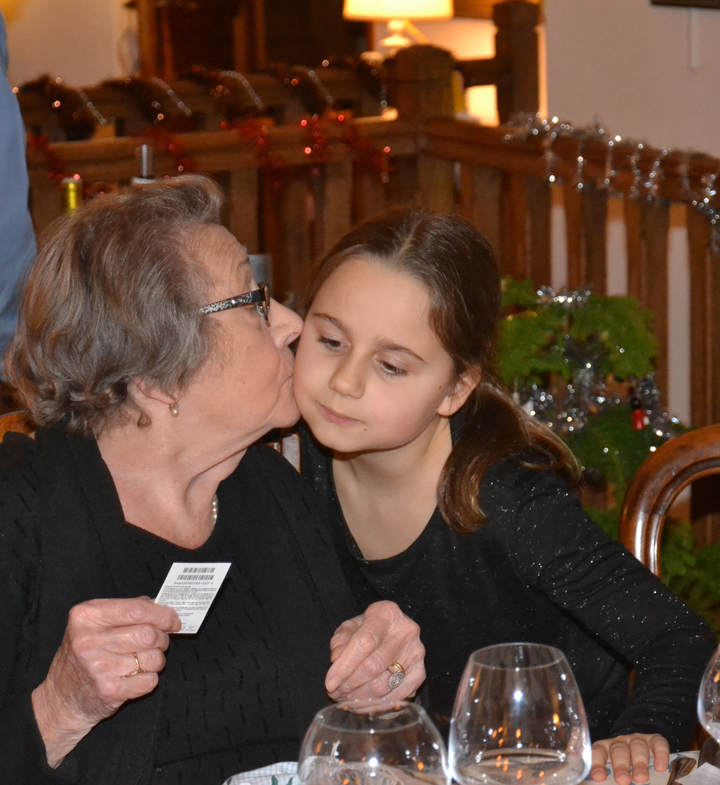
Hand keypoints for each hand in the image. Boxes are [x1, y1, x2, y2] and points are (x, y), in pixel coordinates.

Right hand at [31, 597, 180, 766]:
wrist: (61, 699)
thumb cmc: (84, 655)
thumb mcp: (94, 623)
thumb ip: (127, 609)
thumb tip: (161, 606)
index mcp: (86, 616)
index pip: (137, 610)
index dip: (162, 614)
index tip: (173, 620)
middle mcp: (89, 640)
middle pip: (149, 634)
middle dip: (161, 638)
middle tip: (158, 642)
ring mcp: (98, 667)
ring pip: (153, 657)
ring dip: (156, 660)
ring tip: (141, 661)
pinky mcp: (109, 691)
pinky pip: (150, 680)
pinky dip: (149, 679)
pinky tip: (134, 677)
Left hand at [324, 600, 424, 701]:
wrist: (394, 631)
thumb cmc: (369, 629)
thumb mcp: (351, 627)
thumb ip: (341, 640)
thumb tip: (337, 659)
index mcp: (386, 613)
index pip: (364, 642)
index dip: (345, 665)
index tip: (330, 682)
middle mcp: (405, 631)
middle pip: (373, 666)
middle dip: (350, 684)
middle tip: (335, 693)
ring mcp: (416, 653)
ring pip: (384, 685)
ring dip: (360, 697)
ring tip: (346, 699)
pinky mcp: (420, 673)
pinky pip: (396, 696)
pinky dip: (376, 705)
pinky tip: (363, 704)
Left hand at [590, 733, 669, 783]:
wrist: (642, 754)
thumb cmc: (623, 770)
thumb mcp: (613, 776)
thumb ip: (608, 782)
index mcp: (605, 750)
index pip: (598, 752)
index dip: (597, 763)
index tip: (599, 777)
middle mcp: (620, 743)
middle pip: (618, 750)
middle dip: (621, 765)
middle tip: (623, 780)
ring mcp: (636, 740)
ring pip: (637, 747)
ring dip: (639, 763)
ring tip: (641, 778)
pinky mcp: (653, 740)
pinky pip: (657, 743)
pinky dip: (660, 753)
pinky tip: (660, 767)